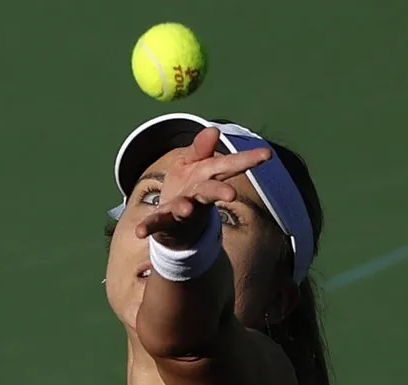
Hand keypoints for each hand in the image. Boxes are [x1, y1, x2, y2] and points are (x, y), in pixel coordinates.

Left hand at [135, 127, 270, 248]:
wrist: (175, 227)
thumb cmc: (187, 189)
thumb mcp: (192, 165)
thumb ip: (200, 149)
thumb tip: (214, 130)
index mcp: (207, 178)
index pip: (228, 166)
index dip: (247, 160)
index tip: (268, 154)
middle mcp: (197, 196)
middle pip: (210, 191)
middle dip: (219, 191)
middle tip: (230, 194)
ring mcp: (181, 211)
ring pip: (186, 208)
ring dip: (185, 208)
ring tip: (185, 209)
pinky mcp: (164, 223)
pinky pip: (156, 224)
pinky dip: (148, 227)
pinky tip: (139, 231)